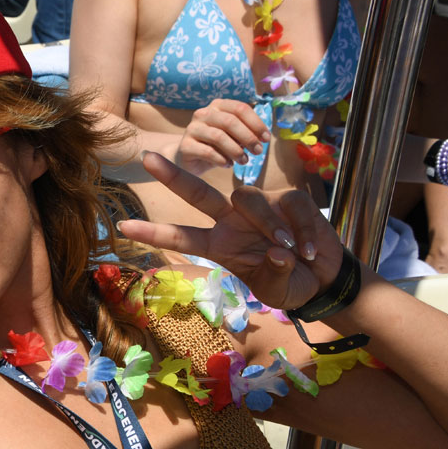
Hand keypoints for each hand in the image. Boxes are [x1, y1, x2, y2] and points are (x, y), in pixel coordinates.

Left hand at [117, 152, 344, 310]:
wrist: (324, 279)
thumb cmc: (291, 284)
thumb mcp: (277, 290)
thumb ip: (272, 274)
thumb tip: (277, 252)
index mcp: (219, 245)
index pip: (181, 236)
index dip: (153, 232)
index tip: (123, 227)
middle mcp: (232, 221)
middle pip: (198, 194)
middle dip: (173, 176)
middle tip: (147, 157)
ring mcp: (259, 206)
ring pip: (248, 199)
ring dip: (268, 226)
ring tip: (288, 251)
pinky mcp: (289, 199)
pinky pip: (289, 207)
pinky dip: (300, 231)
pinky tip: (308, 251)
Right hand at [168, 99, 271, 175]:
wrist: (189, 159)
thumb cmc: (216, 146)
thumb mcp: (233, 136)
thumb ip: (245, 133)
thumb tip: (262, 137)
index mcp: (217, 106)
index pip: (240, 108)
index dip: (256, 123)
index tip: (267, 139)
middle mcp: (203, 114)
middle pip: (230, 121)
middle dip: (248, 137)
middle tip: (258, 151)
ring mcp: (192, 129)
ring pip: (218, 136)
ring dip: (236, 150)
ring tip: (244, 161)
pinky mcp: (185, 145)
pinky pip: (207, 152)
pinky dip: (222, 160)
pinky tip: (228, 165)